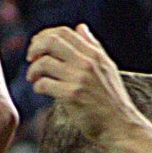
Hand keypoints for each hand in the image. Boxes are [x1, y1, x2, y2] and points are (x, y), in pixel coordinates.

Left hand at [25, 20, 137, 146]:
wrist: (121, 125)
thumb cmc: (112, 98)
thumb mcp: (107, 67)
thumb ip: (93, 46)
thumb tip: (80, 27)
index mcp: (94, 54)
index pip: (64, 32)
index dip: (45, 35)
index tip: (37, 45)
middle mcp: (87, 63)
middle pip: (51, 42)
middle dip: (35, 47)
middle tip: (30, 58)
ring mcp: (79, 79)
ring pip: (44, 63)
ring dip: (33, 70)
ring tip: (33, 78)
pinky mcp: (72, 96)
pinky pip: (45, 84)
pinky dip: (38, 86)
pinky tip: (40, 89)